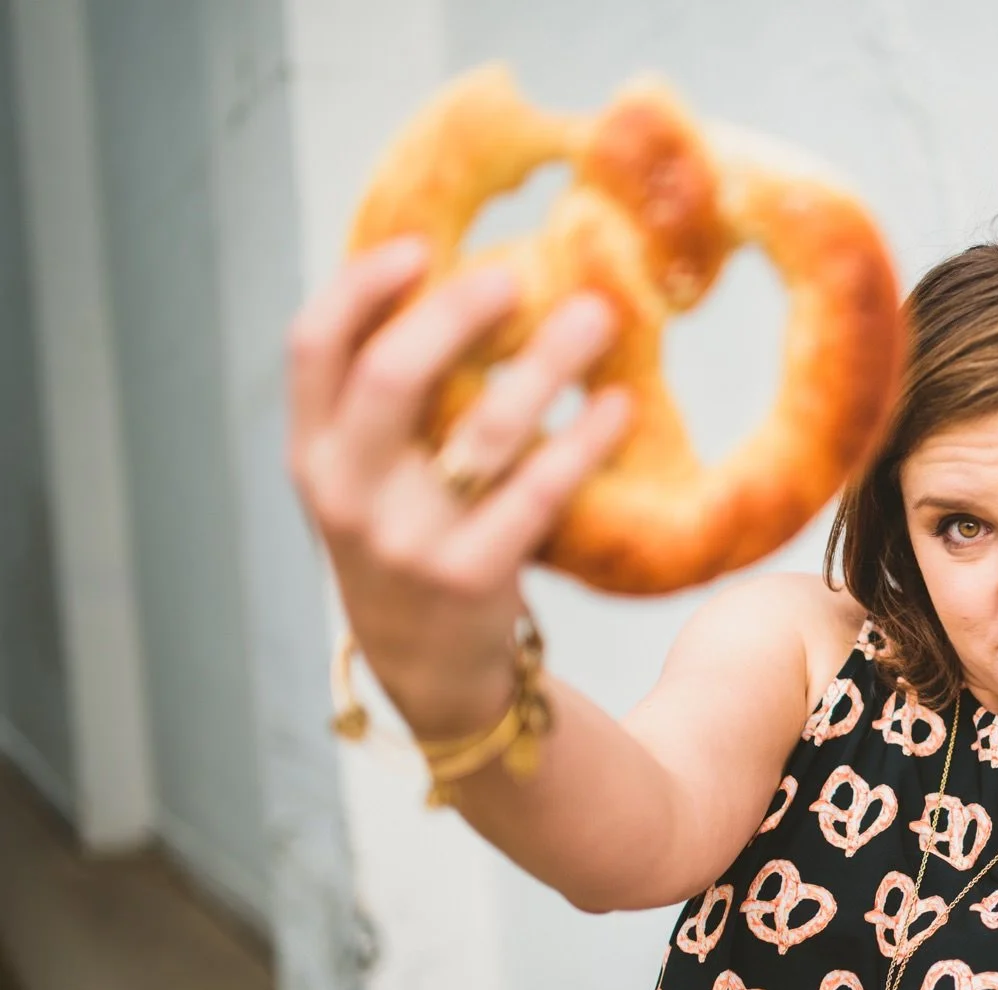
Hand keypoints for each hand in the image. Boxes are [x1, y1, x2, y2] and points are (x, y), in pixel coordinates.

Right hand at [286, 237, 632, 735]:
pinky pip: (536, 493)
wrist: (431, 672)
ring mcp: (406, 541)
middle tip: (522, 276)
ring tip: (599, 319)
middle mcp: (346, 494)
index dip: (362, 285)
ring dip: (546, 364)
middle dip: (458, 313)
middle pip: (393, 374)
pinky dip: (583, 440)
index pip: (313, 346)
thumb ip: (390, 402)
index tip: (423, 244)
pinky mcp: (469, 578)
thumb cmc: (413, 542)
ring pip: (481, 429)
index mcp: (311, 454)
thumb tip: (455, 283)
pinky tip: (620, 407)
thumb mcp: (371, 477)